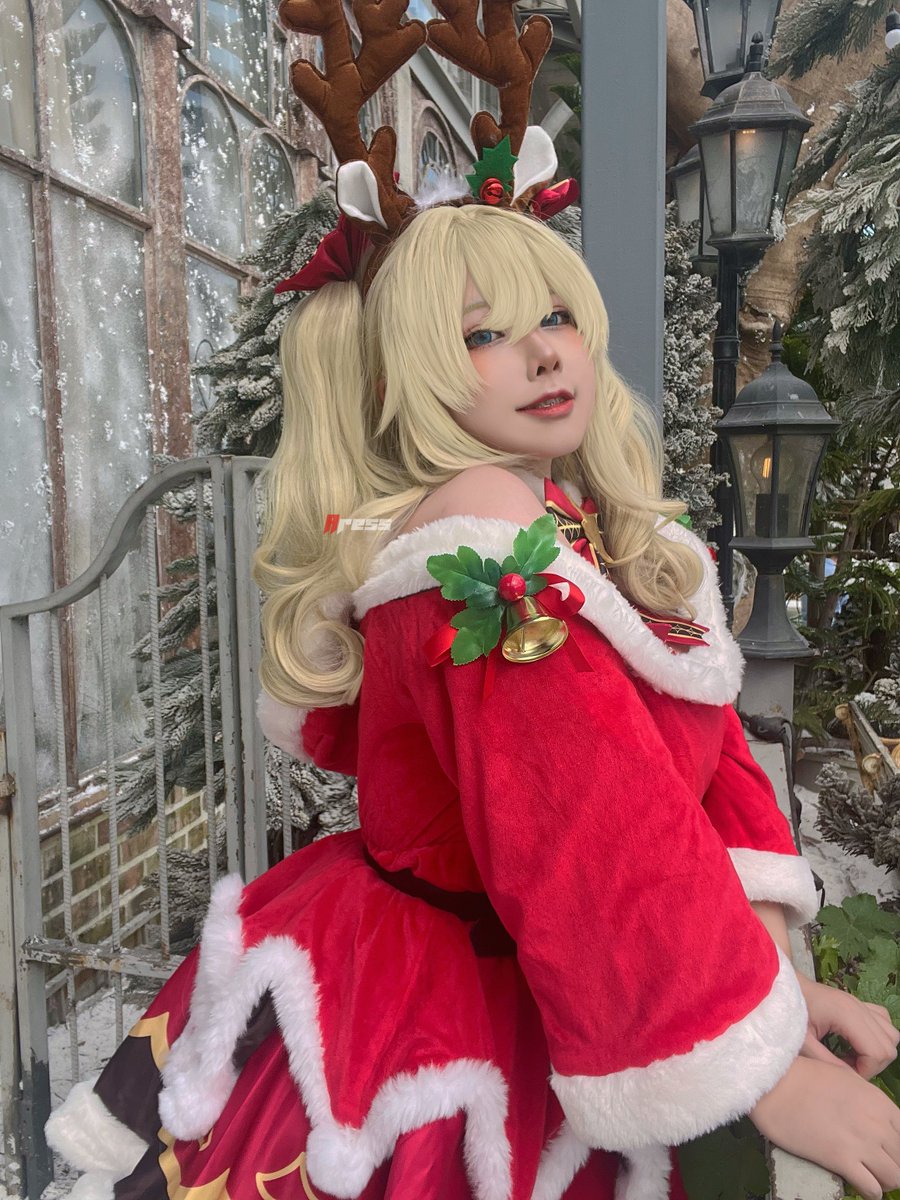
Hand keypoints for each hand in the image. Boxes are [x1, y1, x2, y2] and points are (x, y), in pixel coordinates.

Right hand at [750, 1057, 899, 1199]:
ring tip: (868, 1177)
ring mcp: (861, 1143)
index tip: (885, 1151)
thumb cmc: (804, 1075)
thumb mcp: (845, 1077)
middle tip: (875, 1166)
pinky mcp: (841, 1160)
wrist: (774, 1083)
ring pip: (894, 1178)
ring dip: (884, 1181)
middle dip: (893, 1165)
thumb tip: (875, 1119)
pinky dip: (870, 1191)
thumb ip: (868, 1101)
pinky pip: (872, 1189)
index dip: (897, 1148)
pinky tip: (858, 1183)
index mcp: (880, 1103)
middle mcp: (877, 1124)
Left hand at [796, 972, 899, 1078]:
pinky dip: (878, 1037)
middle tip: (846, 1067)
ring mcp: (860, 1004)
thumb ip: (825, 1062)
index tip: (845, 1073)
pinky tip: (856, 1043)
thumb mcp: (801, 1041)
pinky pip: (884, 1022)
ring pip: (892, 1035)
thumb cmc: (786, 1012)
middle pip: (888, 1047)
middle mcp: (859, 1007)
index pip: (877, 1052)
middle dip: (872, 1065)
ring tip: (851, 1057)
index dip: (866, 1070)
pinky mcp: (859, 1004)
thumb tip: (850, 1081)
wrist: (779, 986)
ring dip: (877, 1052)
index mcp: (846, 1014)